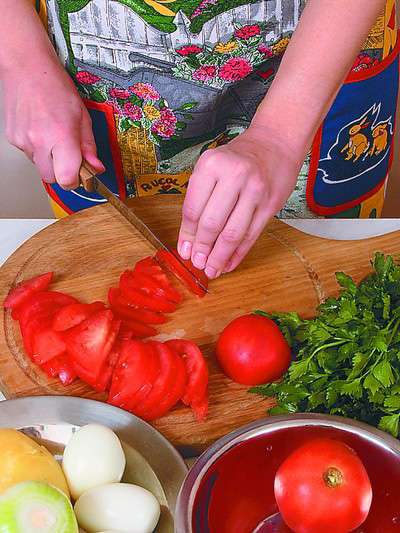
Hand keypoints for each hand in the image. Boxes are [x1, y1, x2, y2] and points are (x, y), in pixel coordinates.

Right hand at [2, 64, 103, 189]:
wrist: (26, 67)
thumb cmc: (54, 86)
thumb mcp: (83, 116)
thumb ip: (89, 146)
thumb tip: (96, 167)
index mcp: (61, 137)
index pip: (67, 180)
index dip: (76, 181)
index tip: (82, 174)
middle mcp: (39, 142)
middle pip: (53, 179)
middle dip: (63, 172)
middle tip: (70, 156)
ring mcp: (23, 141)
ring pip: (40, 167)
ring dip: (50, 159)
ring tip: (54, 136)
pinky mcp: (13, 139)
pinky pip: (29, 154)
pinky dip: (38, 148)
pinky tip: (42, 130)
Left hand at [177, 125, 305, 277]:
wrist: (276, 142)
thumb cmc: (238, 157)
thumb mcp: (211, 166)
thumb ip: (199, 198)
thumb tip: (189, 239)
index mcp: (211, 165)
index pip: (193, 209)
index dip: (187, 235)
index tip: (184, 251)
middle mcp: (234, 176)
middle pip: (212, 224)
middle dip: (202, 249)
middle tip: (197, 264)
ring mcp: (255, 191)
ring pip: (233, 234)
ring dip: (220, 257)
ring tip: (212, 269)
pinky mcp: (270, 205)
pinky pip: (251, 235)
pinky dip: (238, 253)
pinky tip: (229, 263)